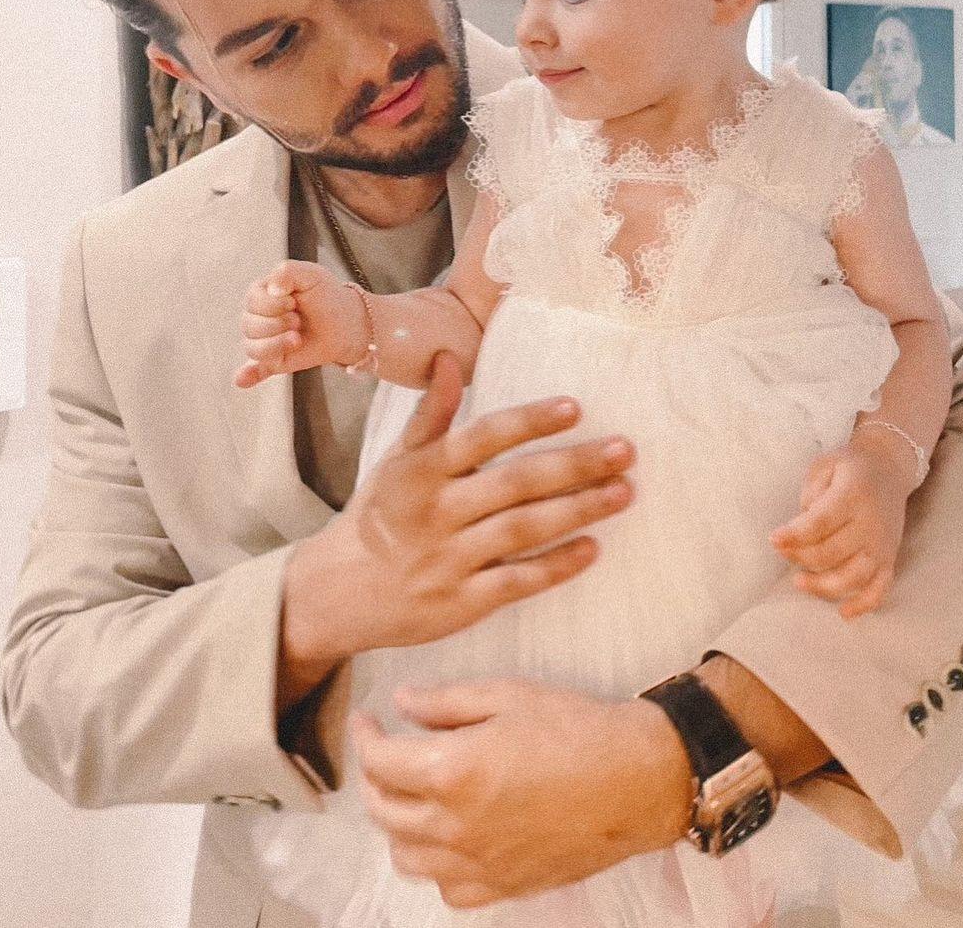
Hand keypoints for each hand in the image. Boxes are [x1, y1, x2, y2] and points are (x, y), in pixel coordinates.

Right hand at [235, 259, 363, 386]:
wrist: (346, 322)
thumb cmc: (326, 295)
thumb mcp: (310, 274)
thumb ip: (287, 272)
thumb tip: (271, 289)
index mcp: (262, 294)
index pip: (252, 301)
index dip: (273, 304)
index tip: (294, 301)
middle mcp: (259, 318)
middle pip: (249, 325)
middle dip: (277, 324)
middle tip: (298, 321)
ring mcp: (265, 341)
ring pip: (252, 348)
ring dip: (275, 345)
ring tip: (297, 339)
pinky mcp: (274, 361)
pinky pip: (254, 371)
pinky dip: (248, 376)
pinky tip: (243, 380)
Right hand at [279, 354, 635, 701]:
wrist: (337, 592)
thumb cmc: (380, 516)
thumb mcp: (396, 461)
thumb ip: (431, 414)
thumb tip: (450, 359)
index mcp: (423, 470)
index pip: (483, 436)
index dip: (529, 421)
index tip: (575, 406)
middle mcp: (438, 511)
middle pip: (515, 482)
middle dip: (574, 465)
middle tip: (625, 450)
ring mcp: (450, 558)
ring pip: (523, 530)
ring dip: (577, 510)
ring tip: (625, 492)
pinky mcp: (461, 602)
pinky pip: (516, 581)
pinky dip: (555, 566)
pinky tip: (592, 548)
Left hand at [351, 678, 689, 907]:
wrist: (636, 779)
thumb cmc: (575, 729)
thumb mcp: (507, 695)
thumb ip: (445, 702)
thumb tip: (401, 703)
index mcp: (453, 772)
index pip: (379, 762)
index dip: (365, 737)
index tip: (368, 721)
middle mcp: (456, 826)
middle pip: (383, 811)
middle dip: (373, 777)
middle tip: (385, 752)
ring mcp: (478, 864)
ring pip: (405, 857)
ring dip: (396, 823)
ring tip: (410, 794)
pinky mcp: (504, 887)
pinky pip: (446, 888)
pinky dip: (433, 865)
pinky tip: (445, 837)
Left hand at [771, 430, 911, 617]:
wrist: (889, 468)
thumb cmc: (849, 467)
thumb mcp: (825, 466)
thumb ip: (811, 492)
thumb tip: (800, 526)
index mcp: (853, 496)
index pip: (820, 522)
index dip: (794, 535)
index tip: (773, 539)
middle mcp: (871, 524)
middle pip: (831, 553)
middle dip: (799, 557)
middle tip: (782, 551)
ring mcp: (882, 546)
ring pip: (853, 577)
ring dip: (823, 586)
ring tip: (798, 582)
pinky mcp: (890, 559)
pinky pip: (880, 589)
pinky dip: (863, 605)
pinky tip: (843, 613)